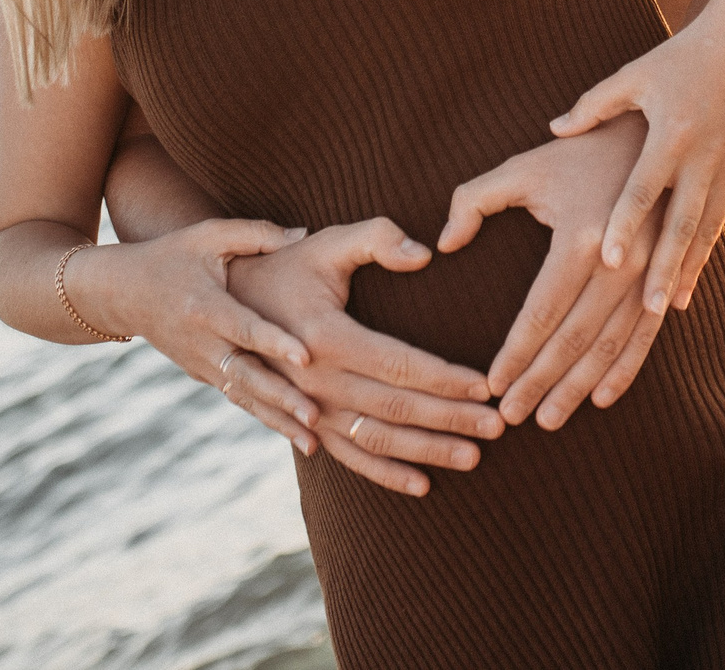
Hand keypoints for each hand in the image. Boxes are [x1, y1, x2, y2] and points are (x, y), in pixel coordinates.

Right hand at [93, 220, 325, 448]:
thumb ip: (256, 234)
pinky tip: (294, 436)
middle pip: (246, 375)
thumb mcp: (208, 234)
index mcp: (205, 306)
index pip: (245, 328)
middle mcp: (202, 343)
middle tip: (314, 416)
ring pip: (244, 397)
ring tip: (312, 443)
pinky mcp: (203, 375)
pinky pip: (238, 399)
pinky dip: (264, 418)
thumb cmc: (172, 255)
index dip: (276, 342)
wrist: (124, 292)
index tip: (307, 357)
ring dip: (277, 420)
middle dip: (281, 398)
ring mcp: (201, 364)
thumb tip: (304, 234)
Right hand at [230, 219, 506, 496]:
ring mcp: (307, 409)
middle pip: (396, 407)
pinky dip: (385, 474)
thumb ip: (376, 238)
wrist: (223, 305)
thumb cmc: (288, 266)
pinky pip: (348, 456)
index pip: (400, 364)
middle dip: (451, 418)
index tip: (488, 385)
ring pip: (377, 439)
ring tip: (474, 456)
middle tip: (500, 426)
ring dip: (427, 451)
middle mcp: (314, 381)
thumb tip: (424, 253)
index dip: (446, 377)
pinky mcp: (304, 424)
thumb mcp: (327, 242)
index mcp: (325, 336)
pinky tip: (423, 485)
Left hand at [440, 118, 669, 429]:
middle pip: (574, 338)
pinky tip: (601, 398)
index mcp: (583, 235)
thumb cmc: (576, 154)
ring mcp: (652, 272)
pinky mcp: (668, 278)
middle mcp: (623, 260)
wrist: (653, 136)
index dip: (516, 353)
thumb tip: (442, 245)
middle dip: (540, 382)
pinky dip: (624, 371)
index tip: (492, 385)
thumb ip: (472, 200)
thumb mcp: (522, 167)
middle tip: (510, 416)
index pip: (542, 311)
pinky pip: (646, 336)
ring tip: (548, 418)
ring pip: (610, 346)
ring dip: (578, 388)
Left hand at [546, 23, 724, 317]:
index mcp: (671, 134)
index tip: (608, 261)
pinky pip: (720, 220)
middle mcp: (703, 156)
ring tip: (669, 308)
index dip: (625, 225)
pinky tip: (688, 281)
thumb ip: (593, 106)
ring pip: (705, 230)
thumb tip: (554, 129)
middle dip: (663, 269)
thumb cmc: (678, 60)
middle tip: (648, 309)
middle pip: (680, 223)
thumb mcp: (632, 76)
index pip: (643, 189)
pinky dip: (704, 252)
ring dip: (687, 270)